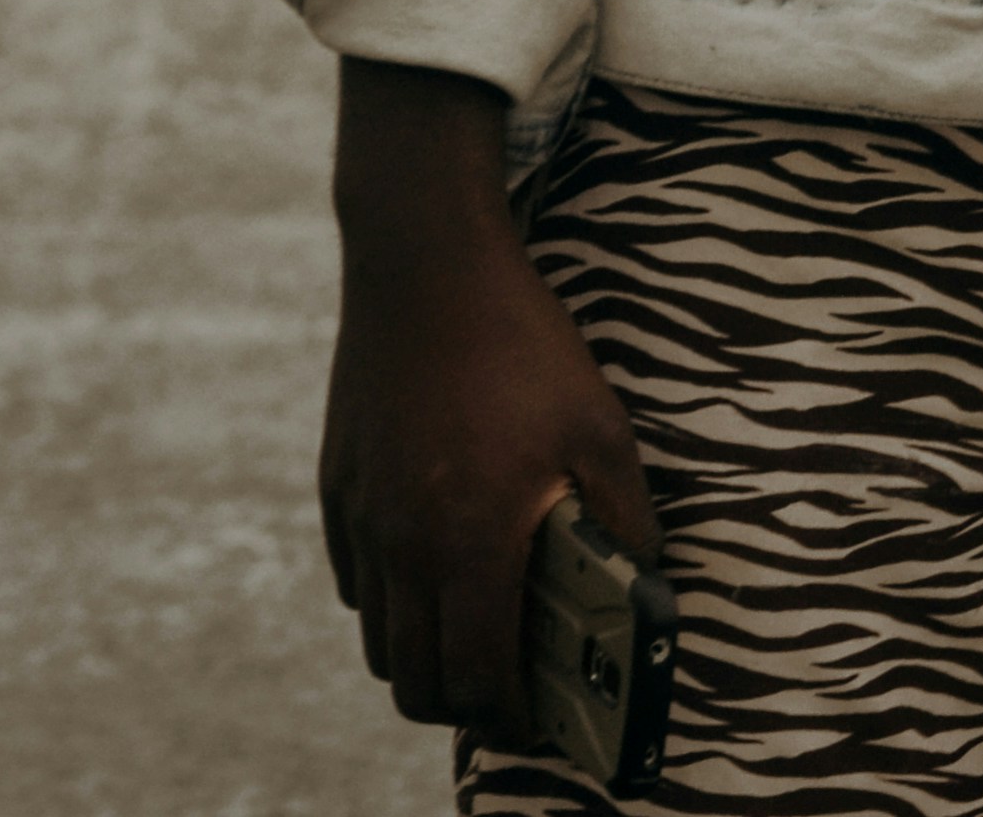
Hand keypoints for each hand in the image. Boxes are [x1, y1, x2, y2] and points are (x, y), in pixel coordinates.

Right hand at [318, 60, 657, 736]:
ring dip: (423, 655)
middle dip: (463, 704)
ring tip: (473, 630)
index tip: (539, 720)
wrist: (424, 262)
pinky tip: (434, 564)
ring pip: (379, 641)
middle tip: (506, 687)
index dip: (509, 719)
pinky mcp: (337, 489)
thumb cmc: (523, 342)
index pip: (475, 682)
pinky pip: (356, 582)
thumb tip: (646, 594)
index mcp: (470, 540)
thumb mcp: (599, 426)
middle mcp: (402, 546)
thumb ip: (624, 522)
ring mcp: (361, 519)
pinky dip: (391, 600)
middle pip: (415, 684)